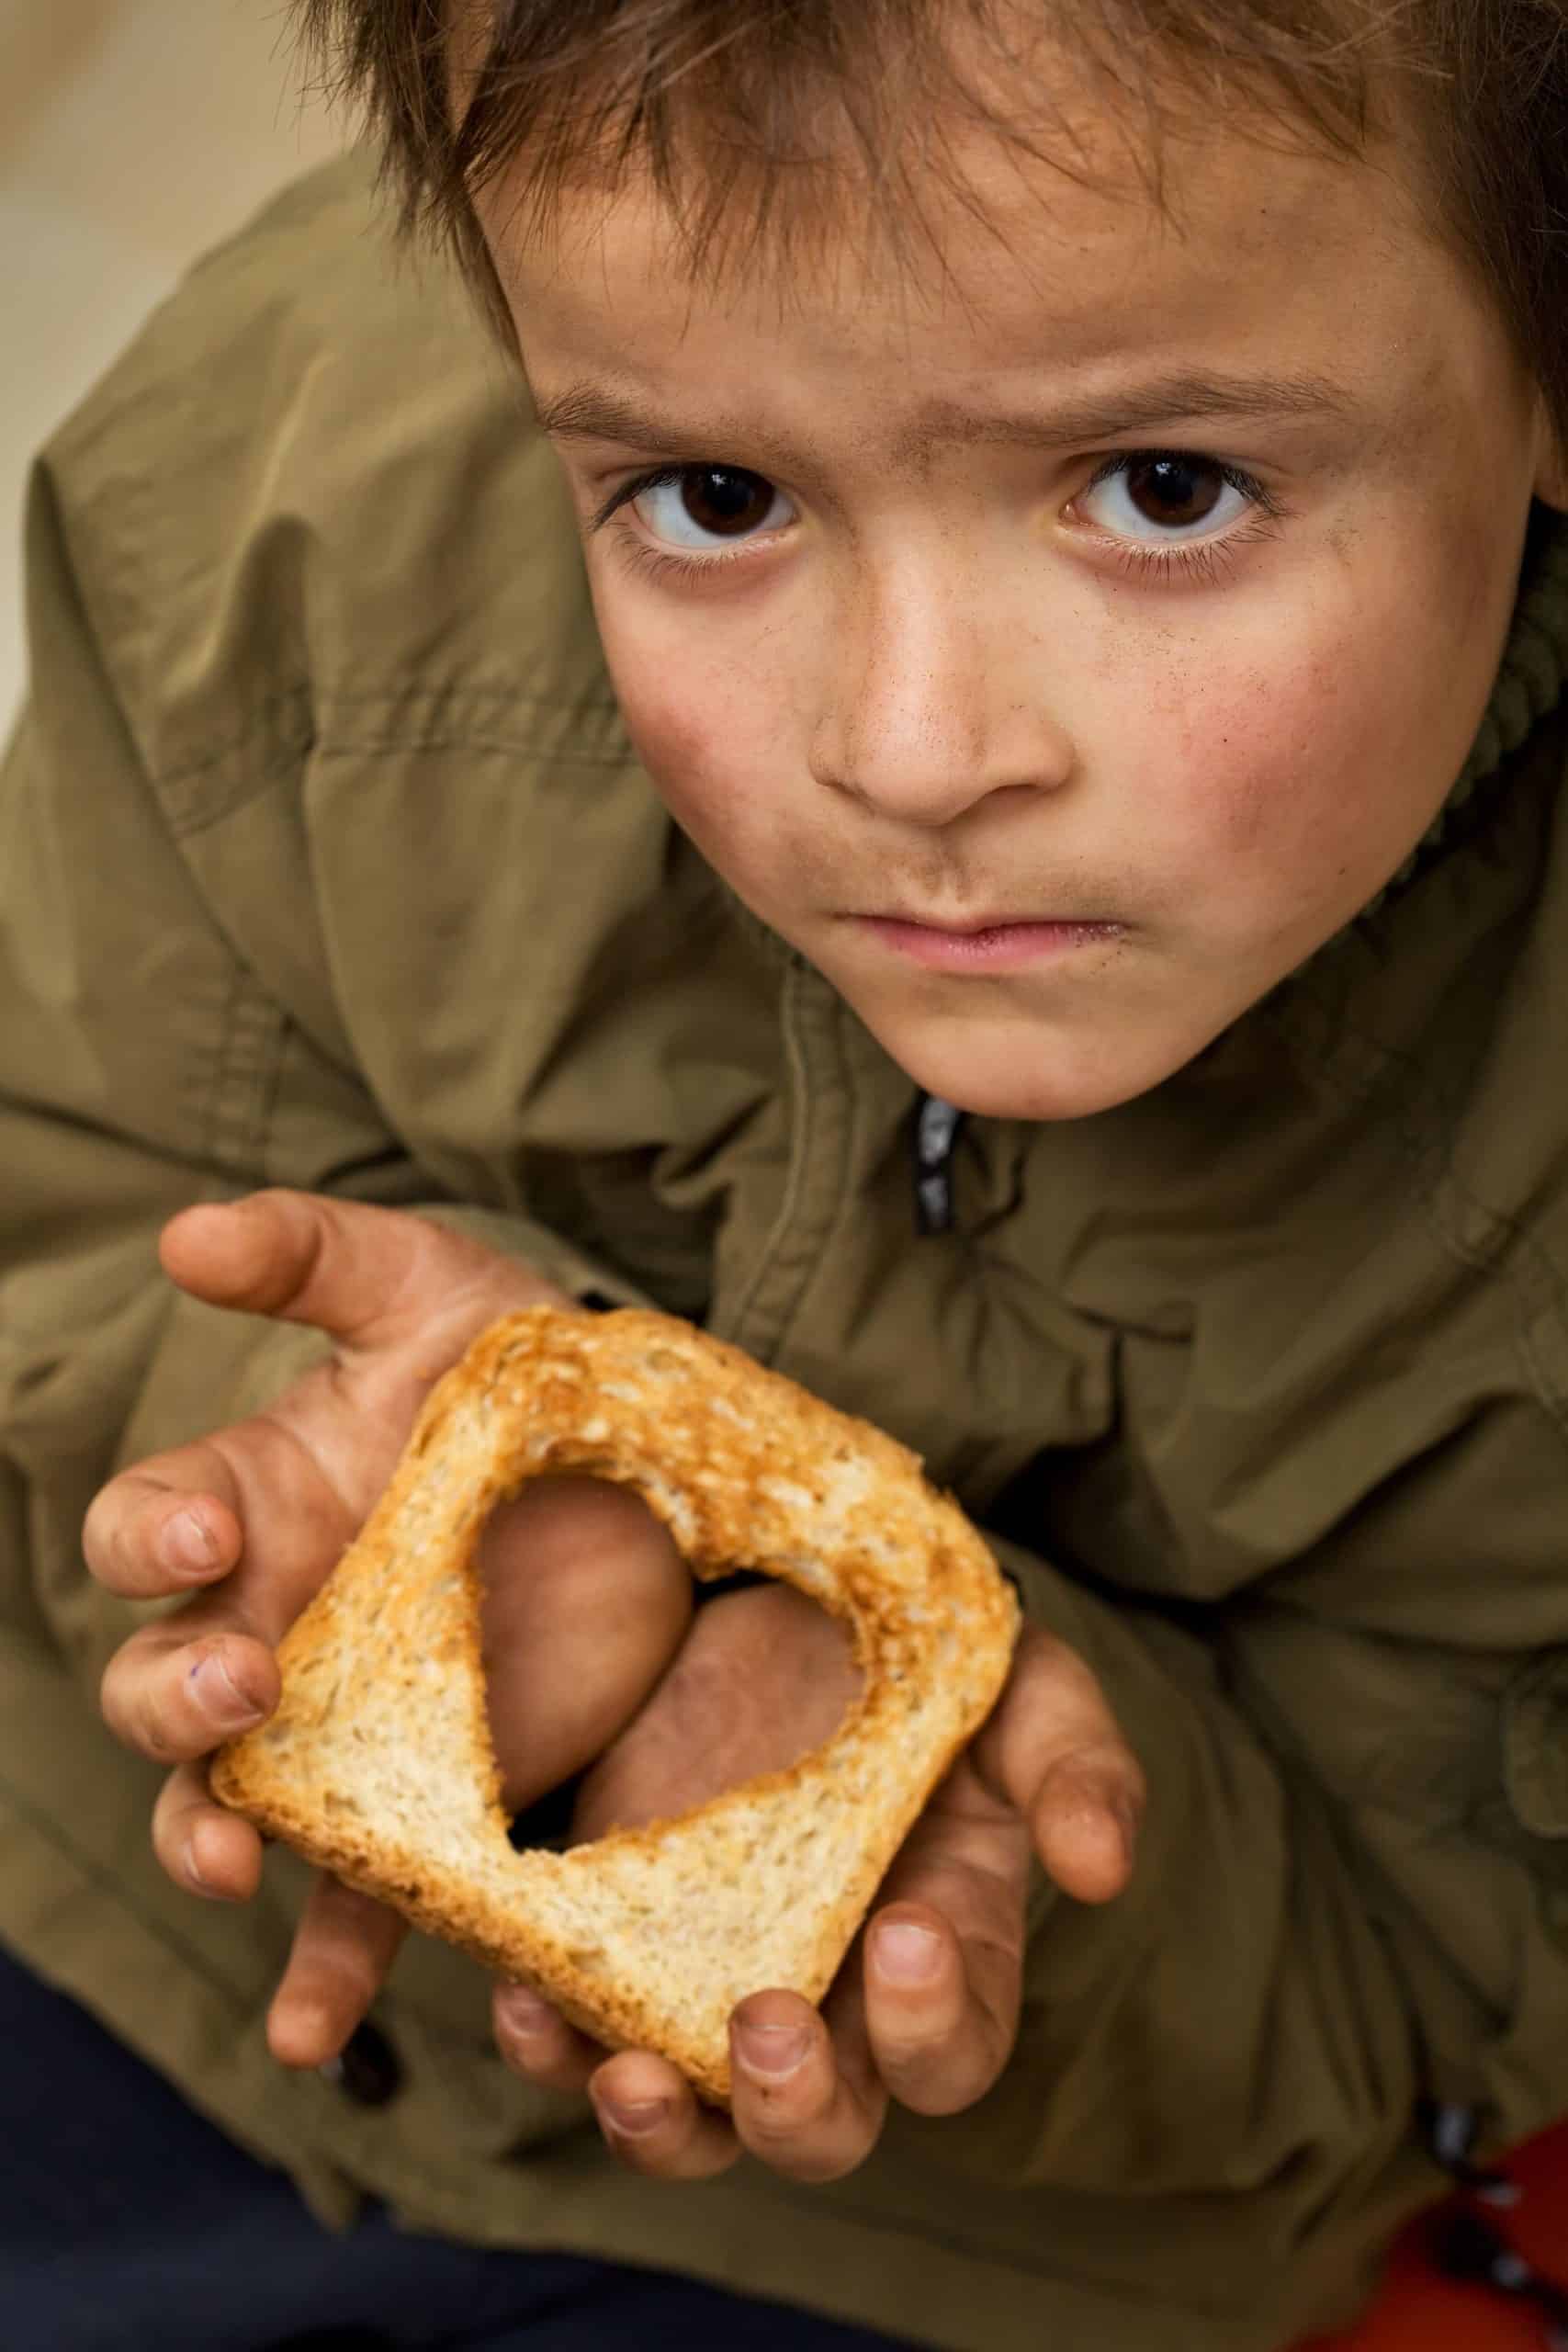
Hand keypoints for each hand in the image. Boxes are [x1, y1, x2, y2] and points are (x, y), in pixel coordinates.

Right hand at [87, 1189, 693, 2064]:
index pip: (151, 1526)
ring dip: (206, 1843)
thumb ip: (314, 1254)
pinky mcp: (425, 1810)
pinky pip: (356, 1907)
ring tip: (237, 1869)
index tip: (215, 1524)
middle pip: (155, 1686)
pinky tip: (317, 2035)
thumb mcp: (432, 1290)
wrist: (648, 1475)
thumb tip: (183, 1233)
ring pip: (221, 1807)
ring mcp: (340, 1731)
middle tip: (241, 1684)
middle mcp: (272, 1626)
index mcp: (256, 1503)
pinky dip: (324, 1971)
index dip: (155, 1530)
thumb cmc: (517, 1369)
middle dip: (171, 1695)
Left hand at [491, 1582, 1142, 2180]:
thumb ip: (1077, 1764)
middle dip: (797, 2106)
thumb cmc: (924, 1649)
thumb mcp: (1020, 1682)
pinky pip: (577, 2033)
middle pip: (824, 2124)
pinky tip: (527, 1996)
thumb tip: (1101, 1870)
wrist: (785, 1585)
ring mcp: (713, 1977)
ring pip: (694, 2120)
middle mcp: (830, 1995)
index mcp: (945, 1949)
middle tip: (767, 2028)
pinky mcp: (615, 1938)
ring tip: (628, 2080)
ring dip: (662, 2127)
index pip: (950, 2048)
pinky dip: (549, 2041)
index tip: (906, 1929)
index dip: (933, 2022)